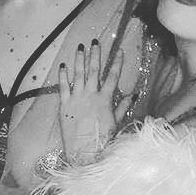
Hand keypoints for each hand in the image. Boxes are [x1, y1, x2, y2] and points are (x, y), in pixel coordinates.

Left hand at [58, 40, 133, 163]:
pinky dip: (63, 76)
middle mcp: (90, 96)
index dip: (117, 63)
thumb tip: (133, 95)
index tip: (119, 51)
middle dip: (95, 55)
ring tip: (80, 48)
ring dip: (79, 60)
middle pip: (94, 71)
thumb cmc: (102, 139)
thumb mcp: (116, 123)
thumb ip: (122, 107)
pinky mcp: (64, 105)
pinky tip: (63, 66)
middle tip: (95, 42)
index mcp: (105, 99)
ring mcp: (76, 99)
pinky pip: (63, 87)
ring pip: (78, 75)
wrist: (85, 151)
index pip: (113, 77)